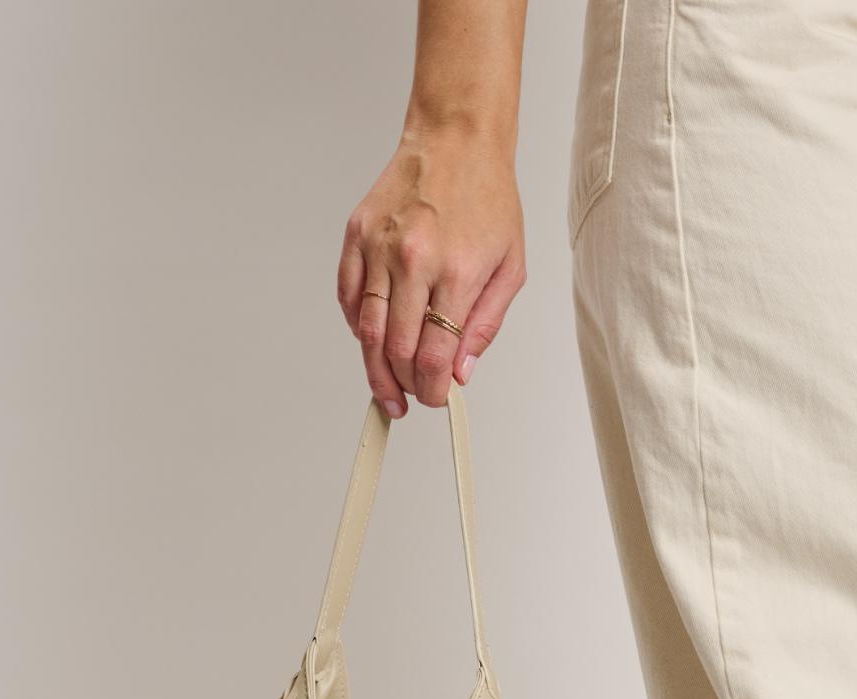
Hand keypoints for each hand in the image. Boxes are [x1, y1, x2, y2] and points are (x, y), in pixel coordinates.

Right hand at [338, 127, 523, 413]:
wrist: (456, 140)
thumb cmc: (488, 200)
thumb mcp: (510, 268)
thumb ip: (485, 326)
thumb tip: (460, 373)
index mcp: (455, 272)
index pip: (434, 356)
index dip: (432, 391)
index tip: (434, 400)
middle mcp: (412, 260)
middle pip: (395, 350)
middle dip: (403, 386)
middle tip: (409, 401)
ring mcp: (379, 246)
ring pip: (366, 329)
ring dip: (374, 367)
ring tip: (386, 388)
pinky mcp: (357, 234)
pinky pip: (347, 295)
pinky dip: (356, 326)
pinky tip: (371, 341)